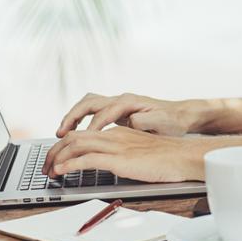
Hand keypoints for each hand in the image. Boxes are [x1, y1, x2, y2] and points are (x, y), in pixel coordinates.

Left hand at [41, 126, 200, 180]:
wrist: (182, 156)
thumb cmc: (166, 157)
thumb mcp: (139, 151)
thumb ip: (122, 153)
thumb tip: (107, 163)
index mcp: (118, 131)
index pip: (83, 134)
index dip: (65, 145)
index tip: (55, 159)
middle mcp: (114, 134)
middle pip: (74, 136)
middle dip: (55, 151)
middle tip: (45, 167)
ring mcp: (116, 145)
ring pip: (76, 144)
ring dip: (57, 157)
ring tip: (49, 171)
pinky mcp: (119, 159)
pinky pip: (87, 158)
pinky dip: (70, 164)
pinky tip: (62, 171)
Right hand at [55, 92, 193, 137]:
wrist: (181, 114)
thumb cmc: (173, 120)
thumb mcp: (163, 122)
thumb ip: (146, 122)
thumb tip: (132, 121)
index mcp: (129, 102)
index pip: (104, 113)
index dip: (92, 127)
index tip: (83, 140)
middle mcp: (121, 100)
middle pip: (89, 103)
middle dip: (73, 117)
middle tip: (61, 133)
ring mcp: (117, 104)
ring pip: (88, 104)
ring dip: (73, 116)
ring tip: (61, 133)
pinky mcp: (117, 111)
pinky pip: (92, 111)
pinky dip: (81, 119)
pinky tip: (76, 132)